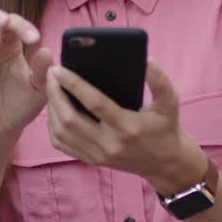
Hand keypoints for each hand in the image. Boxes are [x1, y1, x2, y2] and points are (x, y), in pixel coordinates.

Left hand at [45, 58, 207, 194]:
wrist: (165, 162)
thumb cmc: (165, 126)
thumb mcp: (170, 101)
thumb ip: (159, 79)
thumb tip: (145, 60)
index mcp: (128, 126)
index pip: (95, 103)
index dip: (74, 84)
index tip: (59, 68)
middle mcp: (110, 144)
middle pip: (70, 119)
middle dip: (55, 94)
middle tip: (50, 74)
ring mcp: (98, 155)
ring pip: (62, 133)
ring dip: (52, 108)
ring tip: (51, 87)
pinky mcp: (91, 160)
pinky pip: (62, 144)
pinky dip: (53, 125)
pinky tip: (55, 109)